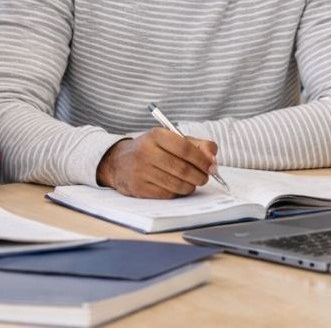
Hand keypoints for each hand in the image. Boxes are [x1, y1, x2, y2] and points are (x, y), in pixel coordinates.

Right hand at [95, 129, 217, 198]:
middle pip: (182, 169)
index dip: (202, 159)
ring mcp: (141, 171)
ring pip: (176, 184)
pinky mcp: (138, 188)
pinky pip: (167, 195)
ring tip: (193, 182)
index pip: (185, 148)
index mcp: (156, 135)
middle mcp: (146, 152)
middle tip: (205, 177)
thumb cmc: (151, 149)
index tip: (211, 166)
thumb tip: (212, 159)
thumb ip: (196, 145)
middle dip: (199, 176)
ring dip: (190, 186)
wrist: (118, 161)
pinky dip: (177, 193)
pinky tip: (178, 187)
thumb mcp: (170, 139)